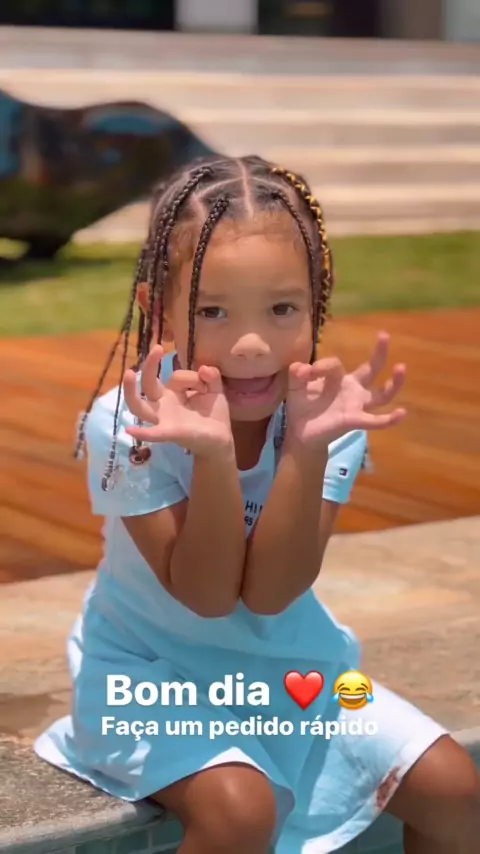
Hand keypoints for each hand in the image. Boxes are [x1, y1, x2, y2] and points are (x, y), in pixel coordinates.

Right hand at [123, 346, 232, 456]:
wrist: (221, 439)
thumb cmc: (213, 413)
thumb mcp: (215, 390)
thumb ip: (212, 376)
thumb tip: (204, 368)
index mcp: (173, 392)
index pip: (175, 377)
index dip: (192, 377)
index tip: (206, 379)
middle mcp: (163, 404)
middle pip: (148, 384)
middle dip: (149, 365)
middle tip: (157, 348)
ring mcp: (164, 418)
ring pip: (139, 406)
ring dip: (131, 391)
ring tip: (128, 374)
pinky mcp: (170, 433)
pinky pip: (153, 433)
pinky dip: (142, 433)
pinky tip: (129, 430)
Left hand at [286, 332, 405, 448]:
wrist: (300, 433)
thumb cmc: (302, 407)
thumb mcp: (295, 387)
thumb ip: (296, 374)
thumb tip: (303, 368)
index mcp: (338, 378)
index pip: (335, 365)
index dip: (322, 366)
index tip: (307, 374)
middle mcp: (352, 389)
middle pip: (371, 370)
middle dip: (379, 353)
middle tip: (385, 335)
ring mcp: (356, 406)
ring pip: (382, 395)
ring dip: (394, 383)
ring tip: (401, 368)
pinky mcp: (354, 421)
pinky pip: (375, 421)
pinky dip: (389, 419)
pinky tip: (402, 413)